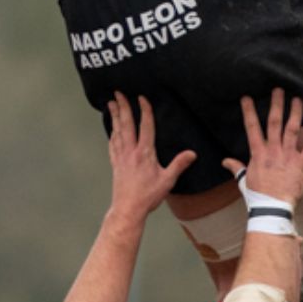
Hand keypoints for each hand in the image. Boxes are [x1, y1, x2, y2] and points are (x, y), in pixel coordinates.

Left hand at [105, 95, 195, 224]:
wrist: (128, 208)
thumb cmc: (148, 196)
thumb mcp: (168, 180)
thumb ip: (179, 165)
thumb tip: (192, 153)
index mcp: (145, 153)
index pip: (145, 126)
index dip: (144, 110)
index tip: (141, 97)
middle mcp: (130, 151)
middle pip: (126, 124)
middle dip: (123, 107)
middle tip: (118, 93)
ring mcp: (121, 156)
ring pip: (117, 131)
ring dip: (114, 116)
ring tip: (110, 104)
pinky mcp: (115, 163)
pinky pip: (112, 143)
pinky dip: (111, 133)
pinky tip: (111, 129)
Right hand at [225, 90, 302, 207]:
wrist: (272, 207)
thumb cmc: (257, 194)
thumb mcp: (244, 180)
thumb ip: (236, 168)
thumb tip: (225, 161)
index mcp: (258, 153)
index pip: (252, 128)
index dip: (249, 111)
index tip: (247, 97)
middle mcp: (273, 150)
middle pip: (274, 122)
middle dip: (276, 105)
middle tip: (278, 90)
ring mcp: (288, 156)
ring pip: (292, 129)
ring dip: (295, 113)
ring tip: (298, 100)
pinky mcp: (301, 164)